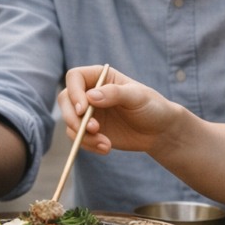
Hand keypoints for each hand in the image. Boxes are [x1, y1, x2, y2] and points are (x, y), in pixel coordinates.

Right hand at [58, 65, 181, 154]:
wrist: (159, 131)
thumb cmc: (152, 107)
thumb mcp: (138, 97)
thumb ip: (115, 94)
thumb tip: (90, 97)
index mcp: (99, 77)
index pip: (75, 77)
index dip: (75, 92)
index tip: (84, 109)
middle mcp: (89, 92)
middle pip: (65, 100)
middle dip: (74, 117)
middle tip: (92, 129)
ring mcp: (88, 112)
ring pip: (70, 121)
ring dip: (83, 135)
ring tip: (105, 144)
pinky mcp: (89, 131)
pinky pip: (77, 137)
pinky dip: (87, 144)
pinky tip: (106, 148)